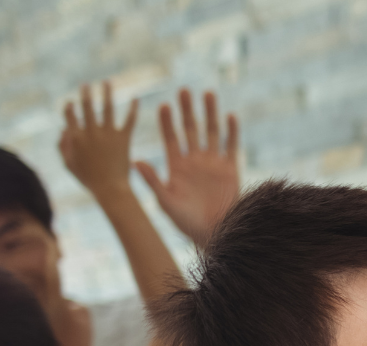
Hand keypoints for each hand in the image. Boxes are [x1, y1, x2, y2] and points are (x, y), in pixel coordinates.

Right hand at [60, 82, 137, 197]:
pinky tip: (136, 98)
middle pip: (87, 107)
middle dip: (86, 93)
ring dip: (107, 93)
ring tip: (107, 82)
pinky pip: (129, 120)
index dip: (70, 108)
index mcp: (76, 137)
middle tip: (87, 84)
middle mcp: (91, 132)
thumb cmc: (88, 179)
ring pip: (107, 108)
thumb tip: (63, 129)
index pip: (70, 116)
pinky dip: (133, 108)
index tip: (71, 103)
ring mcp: (108, 134)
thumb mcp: (69, 165)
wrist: (111, 189)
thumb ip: (63, 146)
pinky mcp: (124, 138)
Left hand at [135, 89, 239, 250]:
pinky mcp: (231, 169)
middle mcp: (194, 160)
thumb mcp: (165, 202)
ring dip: (209, 113)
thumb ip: (152, 180)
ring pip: (211, 132)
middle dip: (187, 110)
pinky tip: (230, 116)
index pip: (170, 138)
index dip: (167, 122)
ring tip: (207, 93)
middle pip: (190, 129)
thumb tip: (135, 161)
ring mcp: (213, 163)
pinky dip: (231, 131)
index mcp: (177, 166)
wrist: (215, 233)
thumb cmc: (187, 223)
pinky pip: (231, 146)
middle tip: (183, 90)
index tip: (163, 105)